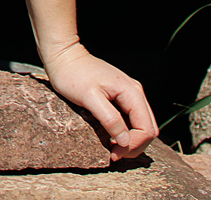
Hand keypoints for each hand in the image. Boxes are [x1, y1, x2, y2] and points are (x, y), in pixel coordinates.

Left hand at [41, 41, 157, 159]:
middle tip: (114, 155)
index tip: (114, 154)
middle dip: (134, 145)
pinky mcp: (119, 96)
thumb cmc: (72, 74)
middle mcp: (135, 92)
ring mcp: (128, 94)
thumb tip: (125, 141)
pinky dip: (124, 131)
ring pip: (140, 125)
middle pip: (148, 128)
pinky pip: (130, 119)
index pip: (147, 128)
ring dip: (129, 140)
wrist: (63, 55)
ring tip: (112, 148)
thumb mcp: (89, 98)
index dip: (133, 145)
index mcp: (132, 92)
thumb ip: (110, 119)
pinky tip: (110, 136)